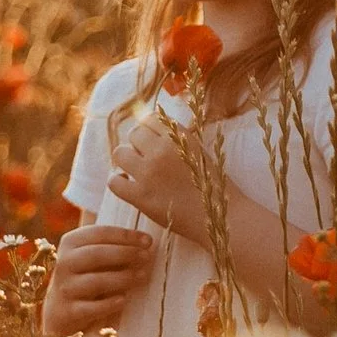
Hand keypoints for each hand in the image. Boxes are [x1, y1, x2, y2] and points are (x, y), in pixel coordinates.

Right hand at [42, 224, 152, 336]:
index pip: (99, 233)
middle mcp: (64, 263)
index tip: (148, 240)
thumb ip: (112, 246)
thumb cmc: (85, 276)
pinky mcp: (68, 311)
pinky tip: (124, 299)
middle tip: (147, 256)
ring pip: (95, 281)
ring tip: (143, 276)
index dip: (125, 235)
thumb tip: (146, 242)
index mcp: (71, 243)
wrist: (59, 310)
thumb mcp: (90, 255)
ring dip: (122, 278)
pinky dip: (108, 304)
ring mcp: (64, 288)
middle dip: (125, 254)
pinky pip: (90, 308)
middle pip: (96, 254)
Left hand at [105, 117, 207, 243]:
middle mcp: (163, 151)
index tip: (152, 143)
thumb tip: (155, 126)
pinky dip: (118, 182)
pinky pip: (114, 181)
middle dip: (137, 145)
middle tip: (144, 160)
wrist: (221, 217)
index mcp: (180, 137)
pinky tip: (128, 185)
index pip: (150, 119)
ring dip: (125, 161)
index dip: (149, 131)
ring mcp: (150, 173)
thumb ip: (179, 138)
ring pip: (119, 153)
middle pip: (133, 134)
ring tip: (134, 171)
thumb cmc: (213, 185)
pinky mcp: (141, 197)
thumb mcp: (199, 151)